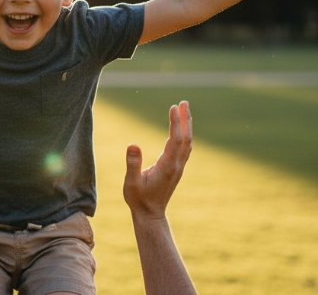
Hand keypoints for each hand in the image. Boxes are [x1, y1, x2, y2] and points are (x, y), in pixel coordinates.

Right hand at [123, 101, 192, 220]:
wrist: (150, 214)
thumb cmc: (138, 198)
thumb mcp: (131, 182)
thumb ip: (132, 164)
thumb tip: (133, 144)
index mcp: (166, 166)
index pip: (174, 140)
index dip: (175, 122)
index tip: (174, 107)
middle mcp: (176, 165)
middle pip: (185, 138)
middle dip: (185, 119)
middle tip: (184, 102)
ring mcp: (178, 167)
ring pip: (186, 143)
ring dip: (186, 125)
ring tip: (184, 110)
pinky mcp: (176, 169)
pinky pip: (184, 148)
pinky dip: (184, 134)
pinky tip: (181, 129)